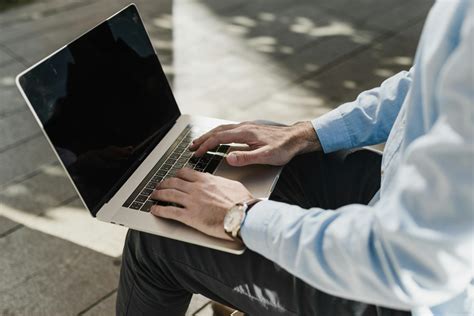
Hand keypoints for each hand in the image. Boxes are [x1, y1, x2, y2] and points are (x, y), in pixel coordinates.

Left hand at [150, 168, 252, 240]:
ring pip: (168, 194)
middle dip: (164, 183)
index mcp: (206, 180)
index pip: (186, 173)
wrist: (244, 215)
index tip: (175, 177)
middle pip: (173, 182)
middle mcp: (196, 188)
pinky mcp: (189, 216)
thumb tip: (219, 183)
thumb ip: (221, 183)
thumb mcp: (232, 185)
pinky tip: (154, 210)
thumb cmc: (242, 203)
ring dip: (158, 194)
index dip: (177, 175)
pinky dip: (159, 210)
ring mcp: (191, 202)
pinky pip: (169, 211)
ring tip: (153, 195)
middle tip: (159, 185)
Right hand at [189, 121, 320, 165]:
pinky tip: (219, 138)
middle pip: (217, 131)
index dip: (205, 145)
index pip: (219, 138)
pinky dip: (219, 133)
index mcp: (245, 133)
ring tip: (200, 142)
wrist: (298, 138)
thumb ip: (246, 157)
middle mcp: (244, 127)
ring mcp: (247, 126)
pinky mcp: (251, 128)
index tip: (196, 153)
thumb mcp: (266, 156)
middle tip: (191, 146)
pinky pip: (229, 129)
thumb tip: (228, 157)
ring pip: (223, 129)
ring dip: (210, 135)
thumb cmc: (285, 148)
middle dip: (202, 138)